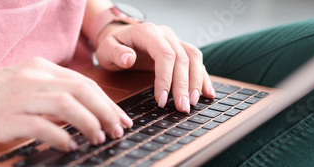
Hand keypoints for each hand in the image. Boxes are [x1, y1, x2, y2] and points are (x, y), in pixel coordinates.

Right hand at [0, 57, 132, 151]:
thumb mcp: (24, 82)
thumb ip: (51, 91)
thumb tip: (84, 111)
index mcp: (40, 67)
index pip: (85, 82)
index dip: (107, 102)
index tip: (121, 119)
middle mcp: (33, 77)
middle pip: (82, 90)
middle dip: (106, 112)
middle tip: (117, 131)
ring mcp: (19, 96)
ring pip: (67, 105)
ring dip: (89, 123)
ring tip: (99, 139)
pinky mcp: (7, 117)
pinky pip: (42, 126)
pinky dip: (61, 137)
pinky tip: (70, 146)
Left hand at [95, 22, 214, 112]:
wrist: (119, 38)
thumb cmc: (112, 45)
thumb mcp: (106, 49)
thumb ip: (115, 53)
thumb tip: (128, 58)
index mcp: (148, 32)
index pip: (164, 54)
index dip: (166, 78)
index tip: (161, 99)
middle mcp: (165, 34)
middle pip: (182, 58)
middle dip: (183, 85)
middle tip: (182, 108)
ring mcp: (175, 41)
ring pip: (194, 58)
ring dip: (196, 82)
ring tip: (192, 103)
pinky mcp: (180, 50)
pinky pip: (196, 62)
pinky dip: (203, 77)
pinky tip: (207, 93)